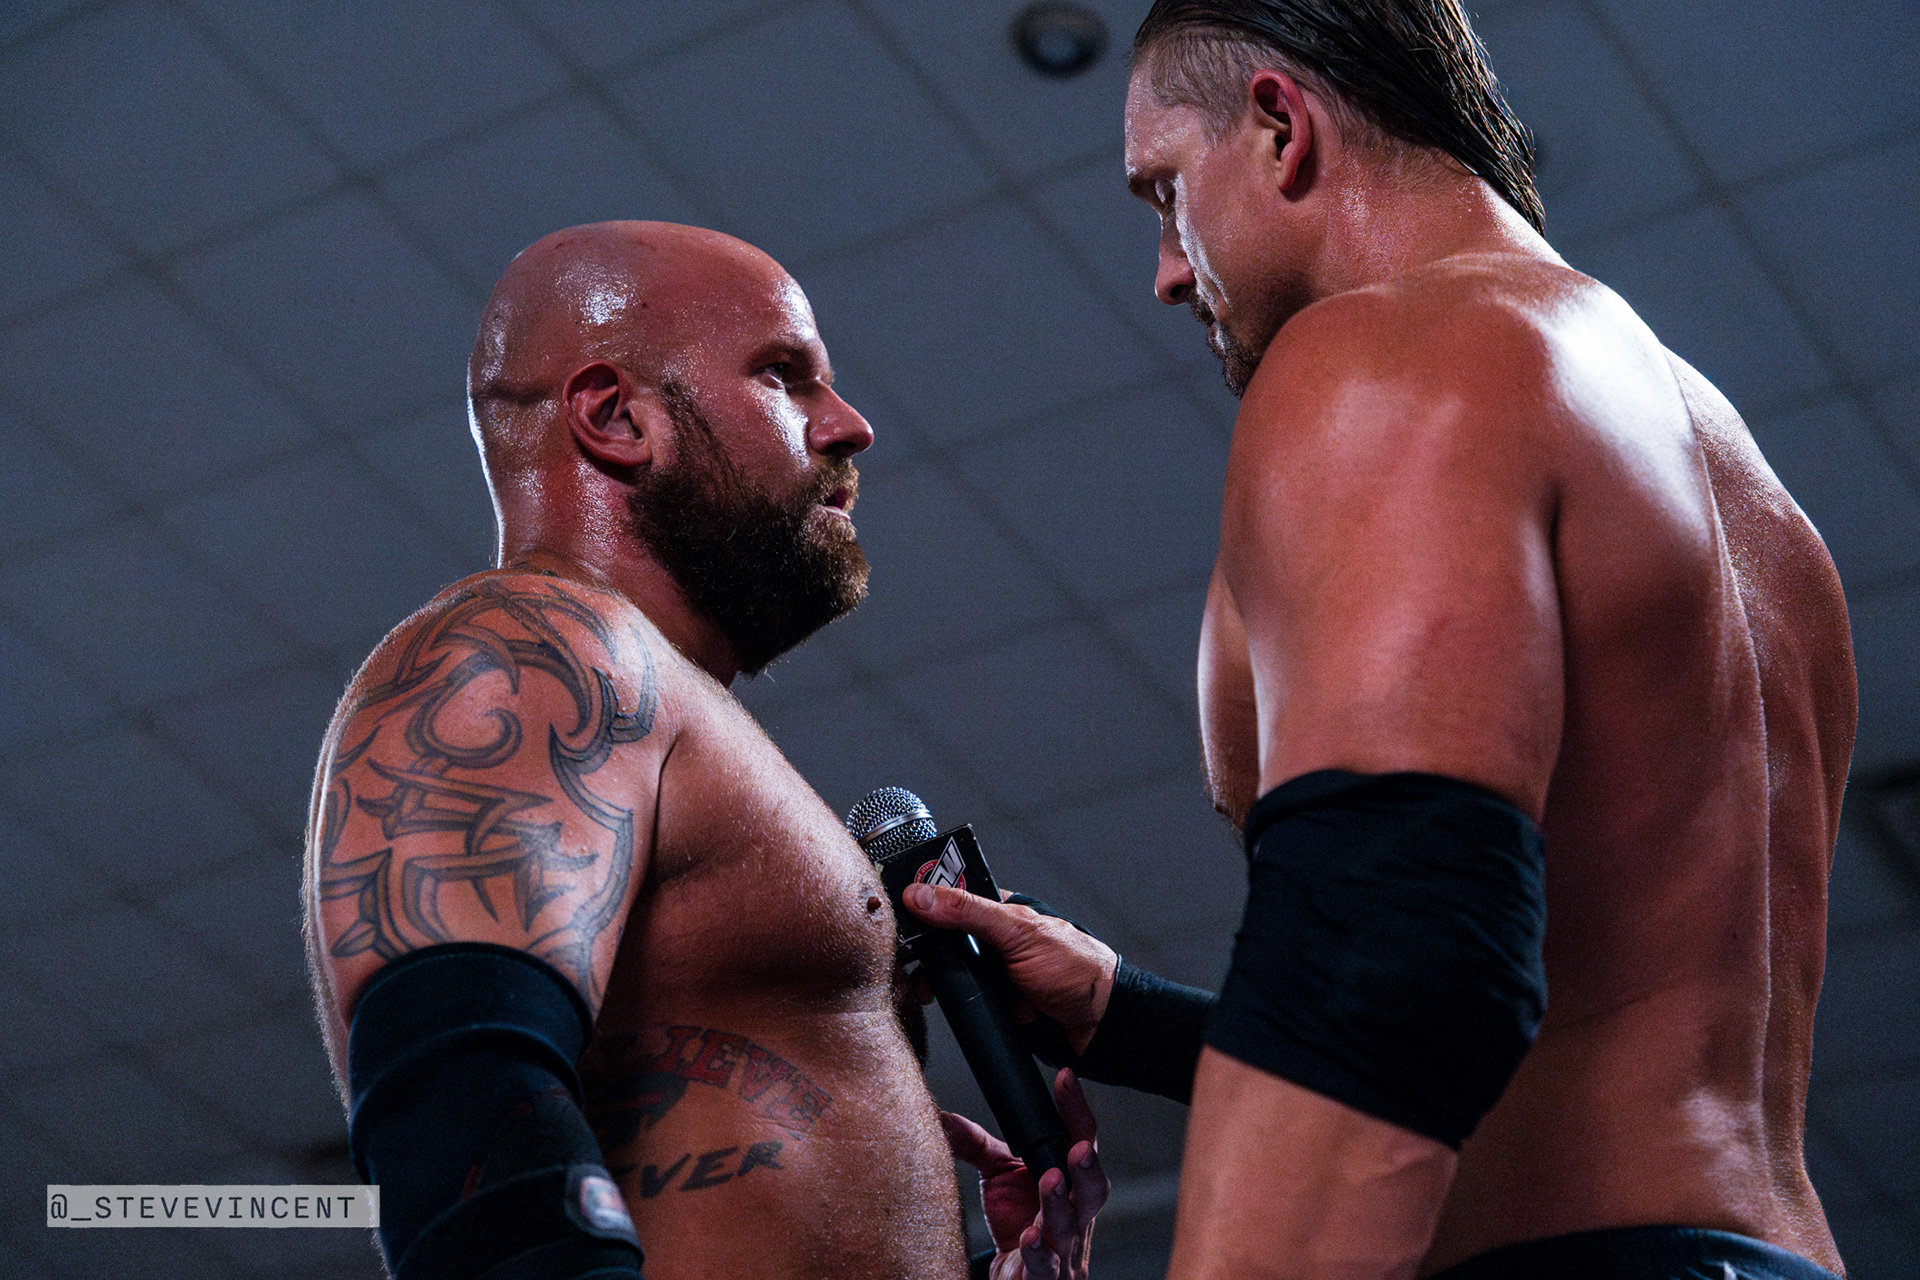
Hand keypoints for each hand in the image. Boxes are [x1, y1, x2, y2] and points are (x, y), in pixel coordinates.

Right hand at [902, 885, 1117, 1053]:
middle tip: (910, 963)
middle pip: (944, 941)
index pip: (950, 897)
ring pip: (950, 975)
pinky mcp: (994, 1004)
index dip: (923, 905)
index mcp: (1001, 911)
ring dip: (946, 985)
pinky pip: (965, 1004)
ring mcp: (994, 974)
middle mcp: (994, 940)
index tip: (896, 914)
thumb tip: (921, 895)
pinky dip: (963, 1008)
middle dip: (930, 955)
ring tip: (939, 989)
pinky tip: (960, 1008)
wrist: (1102, 1025)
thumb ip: (968, 913)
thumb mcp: (1017, 934)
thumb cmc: (1076, 969)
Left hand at [943, 1070, 1107, 1279]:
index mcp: (1068, 1183)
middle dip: (1088, 1169)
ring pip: (1070, 1229)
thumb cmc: (1016, 1221)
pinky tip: (1029, 1238)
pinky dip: (1040, 1254)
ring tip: (1051, 1181)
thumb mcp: (998, 1176)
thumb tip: (941, 1116)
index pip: (1080, 1143)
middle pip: (1093, 1192)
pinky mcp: (1043, 1279)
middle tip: (1078, 1147)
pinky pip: (1046, 1268)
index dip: (1076, 1112)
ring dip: (1061, 1206)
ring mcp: (1063, 1251)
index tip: (1065, 1077)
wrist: (1014, 1276)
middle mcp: (1074, 1217)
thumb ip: (976, 1145)